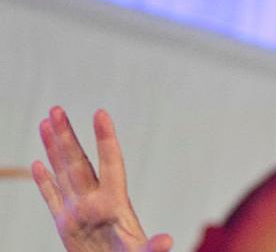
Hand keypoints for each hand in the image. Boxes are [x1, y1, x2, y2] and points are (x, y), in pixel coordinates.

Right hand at [32, 107, 172, 251]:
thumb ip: (152, 248)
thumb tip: (167, 241)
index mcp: (115, 205)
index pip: (110, 164)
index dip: (105, 140)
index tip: (101, 113)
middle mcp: (96, 202)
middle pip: (78, 162)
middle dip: (68, 136)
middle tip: (57, 108)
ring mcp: (80, 212)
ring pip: (64, 172)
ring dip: (54, 148)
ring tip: (47, 122)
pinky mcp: (67, 226)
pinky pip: (52, 198)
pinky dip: (44, 181)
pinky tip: (38, 163)